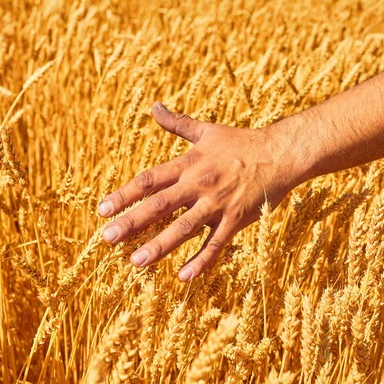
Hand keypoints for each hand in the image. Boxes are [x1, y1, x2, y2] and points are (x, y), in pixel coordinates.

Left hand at [97, 102, 300, 280]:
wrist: (280, 154)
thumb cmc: (241, 142)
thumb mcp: (207, 130)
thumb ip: (177, 123)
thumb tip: (153, 106)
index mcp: (189, 164)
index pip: (149, 180)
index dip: (124, 195)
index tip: (102, 210)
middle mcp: (199, 184)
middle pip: (159, 205)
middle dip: (132, 222)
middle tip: (106, 239)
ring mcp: (218, 204)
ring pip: (184, 228)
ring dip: (159, 245)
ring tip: (136, 262)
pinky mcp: (236, 220)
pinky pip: (216, 244)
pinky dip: (201, 261)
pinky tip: (183, 277)